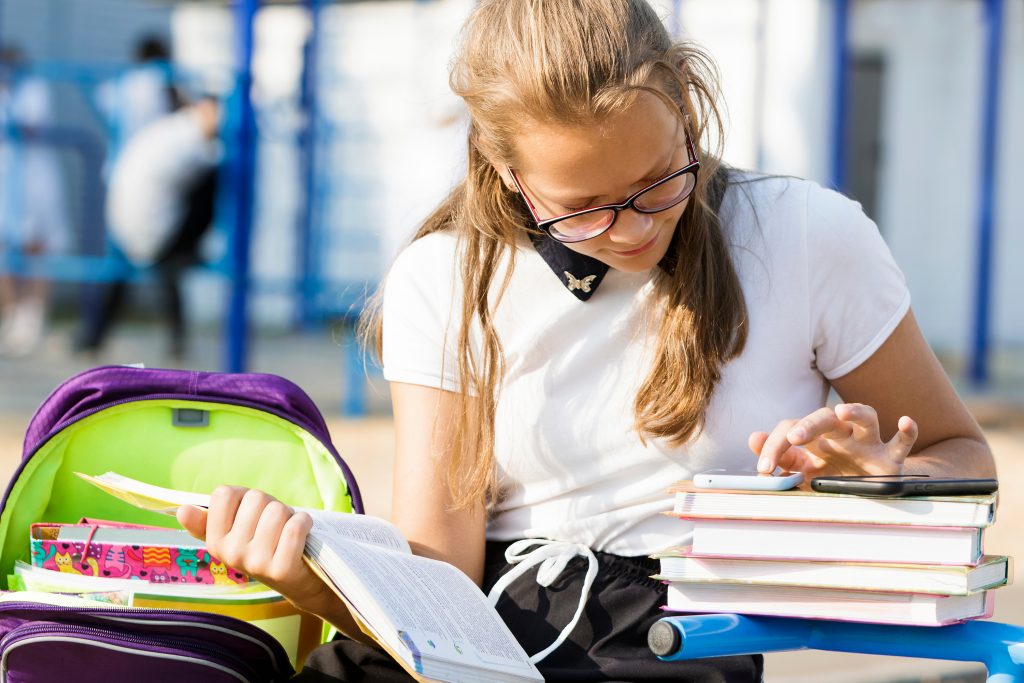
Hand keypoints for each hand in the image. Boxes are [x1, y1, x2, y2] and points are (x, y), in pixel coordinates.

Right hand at [177, 486, 334, 615]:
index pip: (224, 494)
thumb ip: (209, 520)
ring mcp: (254, 563)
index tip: (251, 513)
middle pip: (255, 497)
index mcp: (215, 542)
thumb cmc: (267, 545)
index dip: (244, 496)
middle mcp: (230, 554)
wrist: (298, 581)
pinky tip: (302, 533)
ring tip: (287, 532)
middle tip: (274, 526)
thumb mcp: (236, 532)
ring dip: (289, 515)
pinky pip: (295, 526)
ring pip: (276, 510)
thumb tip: (182, 510)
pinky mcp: (281, 569)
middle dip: (270, 505)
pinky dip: (304, 522)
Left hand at [748, 403, 918, 477]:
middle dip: (808, 424)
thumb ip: (781, 457)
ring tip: (842, 411)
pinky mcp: (892, 460)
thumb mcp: (805, 472)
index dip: (775, 445)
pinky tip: (905, 422)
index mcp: (816, 438)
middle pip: (825, 417)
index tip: (764, 468)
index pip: (792, 428)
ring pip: (866, 418)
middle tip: (794, 438)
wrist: (871, 493)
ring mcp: (868, 445)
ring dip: (855, 410)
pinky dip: (907, 432)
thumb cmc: (834, 478)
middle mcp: (842, 436)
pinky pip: (902, 442)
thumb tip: (753, 438)